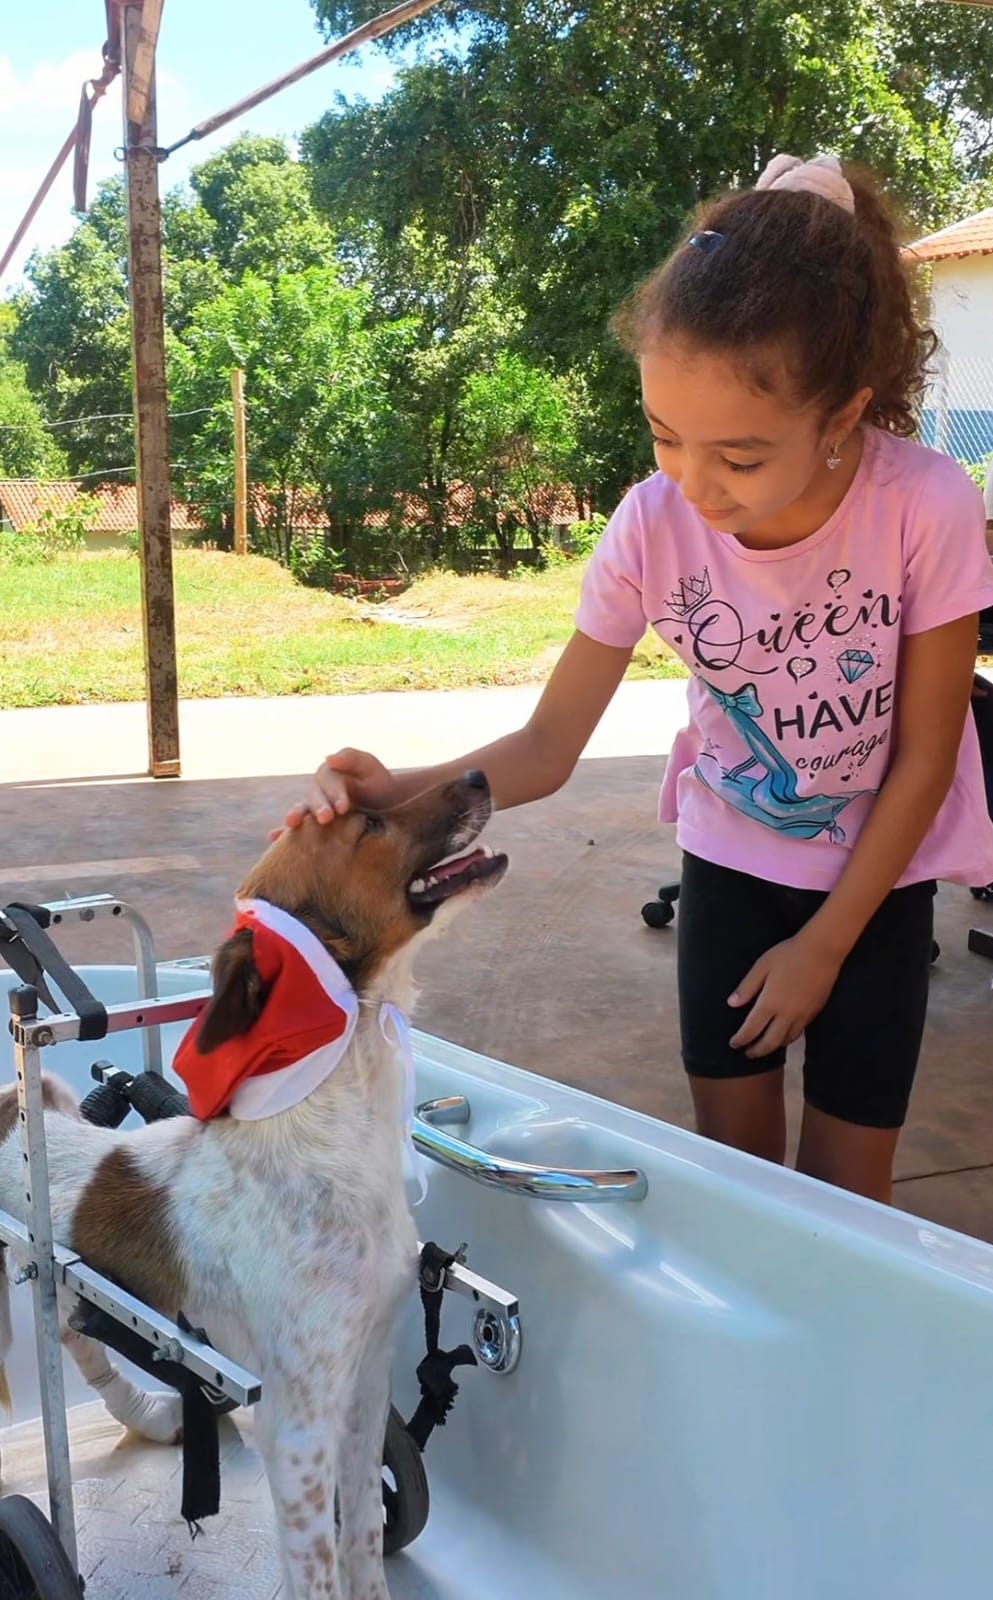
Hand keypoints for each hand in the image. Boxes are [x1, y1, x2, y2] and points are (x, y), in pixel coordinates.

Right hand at [273, 748, 401, 838]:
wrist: (387, 805)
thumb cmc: (378, 783)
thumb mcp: (369, 767)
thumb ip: (352, 758)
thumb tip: (329, 758)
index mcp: (329, 774)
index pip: (328, 783)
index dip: (335, 794)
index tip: (344, 807)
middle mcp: (318, 790)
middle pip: (313, 797)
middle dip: (318, 807)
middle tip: (326, 819)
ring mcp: (314, 808)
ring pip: (303, 811)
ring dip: (297, 816)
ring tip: (292, 823)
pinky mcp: (313, 825)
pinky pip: (299, 829)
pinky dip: (283, 833)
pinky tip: (272, 838)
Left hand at [728, 933, 842, 1058]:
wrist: (822, 951)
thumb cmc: (788, 955)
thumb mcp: (762, 966)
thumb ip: (747, 987)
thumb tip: (731, 1004)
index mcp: (770, 1003)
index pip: (751, 1030)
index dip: (741, 1040)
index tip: (733, 1044)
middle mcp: (786, 1015)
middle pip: (769, 1043)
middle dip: (756, 1051)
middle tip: (747, 1053)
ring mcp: (802, 1016)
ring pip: (786, 1041)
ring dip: (773, 1047)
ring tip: (764, 1047)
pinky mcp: (814, 1013)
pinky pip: (798, 1032)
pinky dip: (787, 1038)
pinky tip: (783, 1035)